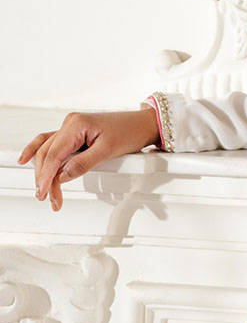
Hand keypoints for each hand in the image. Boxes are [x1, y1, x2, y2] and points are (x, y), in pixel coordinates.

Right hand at [17, 107, 160, 210]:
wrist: (143, 124)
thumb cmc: (130, 131)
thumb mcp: (108, 151)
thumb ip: (83, 164)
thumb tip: (63, 176)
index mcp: (76, 124)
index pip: (54, 153)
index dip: (46, 175)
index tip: (44, 191)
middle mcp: (70, 124)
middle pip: (48, 153)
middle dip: (45, 178)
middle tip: (49, 199)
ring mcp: (71, 128)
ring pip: (48, 150)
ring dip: (43, 170)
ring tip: (43, 191)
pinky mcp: (75, 133)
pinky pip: (53, 144)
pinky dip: (42, 155)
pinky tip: (29, 161)